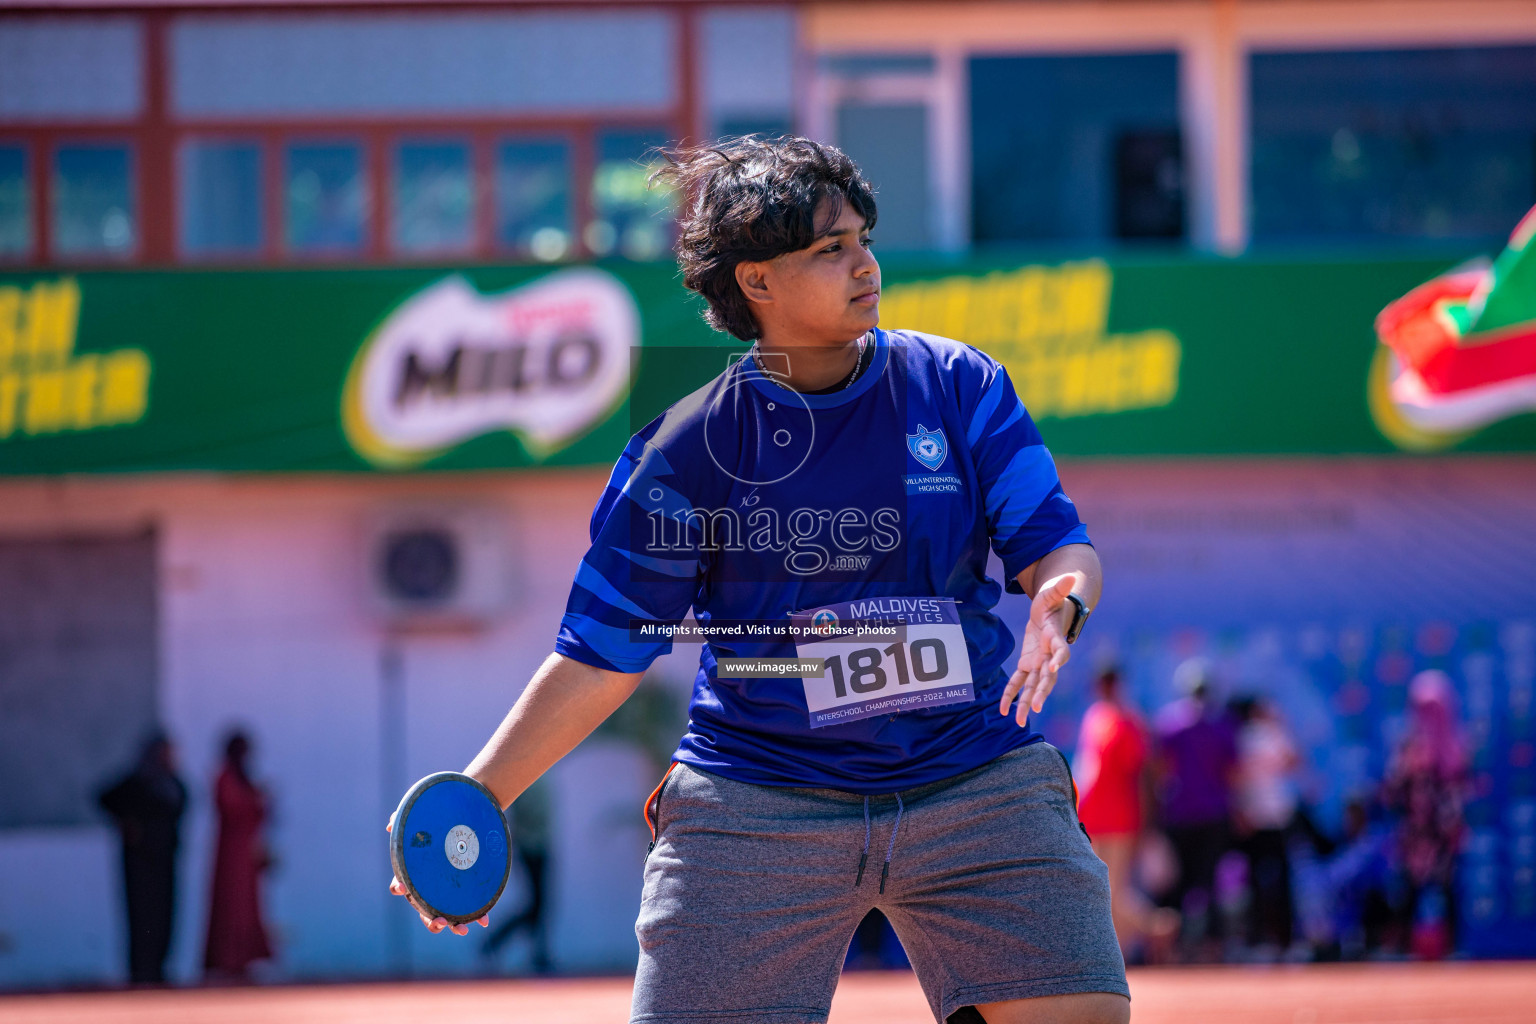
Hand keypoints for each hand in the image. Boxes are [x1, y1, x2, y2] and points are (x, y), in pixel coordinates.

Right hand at [385, 816, 488, 935]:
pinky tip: (484, 920)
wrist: (472, 815)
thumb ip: (405, 819)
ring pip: (447, 915)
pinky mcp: (468, 890)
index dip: (400, 887)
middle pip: (424, 910)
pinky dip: (478, 915)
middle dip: (430, 919)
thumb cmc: (441, 820)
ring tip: (463, 929)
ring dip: (453, 924)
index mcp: (416, 873)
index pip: (402, 885)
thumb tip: (390, 823)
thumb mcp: (424, 817)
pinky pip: (472, 907)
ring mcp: (449, 890)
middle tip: (439, 921)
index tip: (401, 887)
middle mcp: (430, 887)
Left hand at [998, 574, 1076, 725]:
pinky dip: (1011, 694)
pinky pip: (1018, 682)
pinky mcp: (1027, 664)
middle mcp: (1049, 656)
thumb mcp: (1051, 594)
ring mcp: (1038, 663)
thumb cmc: (1051, 603)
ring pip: (1033, 686)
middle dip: (1042, 692)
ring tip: (1019, 721)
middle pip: (1047, 677)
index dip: (1058, 660)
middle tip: (1037, 708)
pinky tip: (1002, 710)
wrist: (1048, 613)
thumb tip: (1071, 576)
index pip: (1061, 652)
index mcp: (1055, 639)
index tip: (1053, 669)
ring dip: (1027, 702)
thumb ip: (1059, 588)